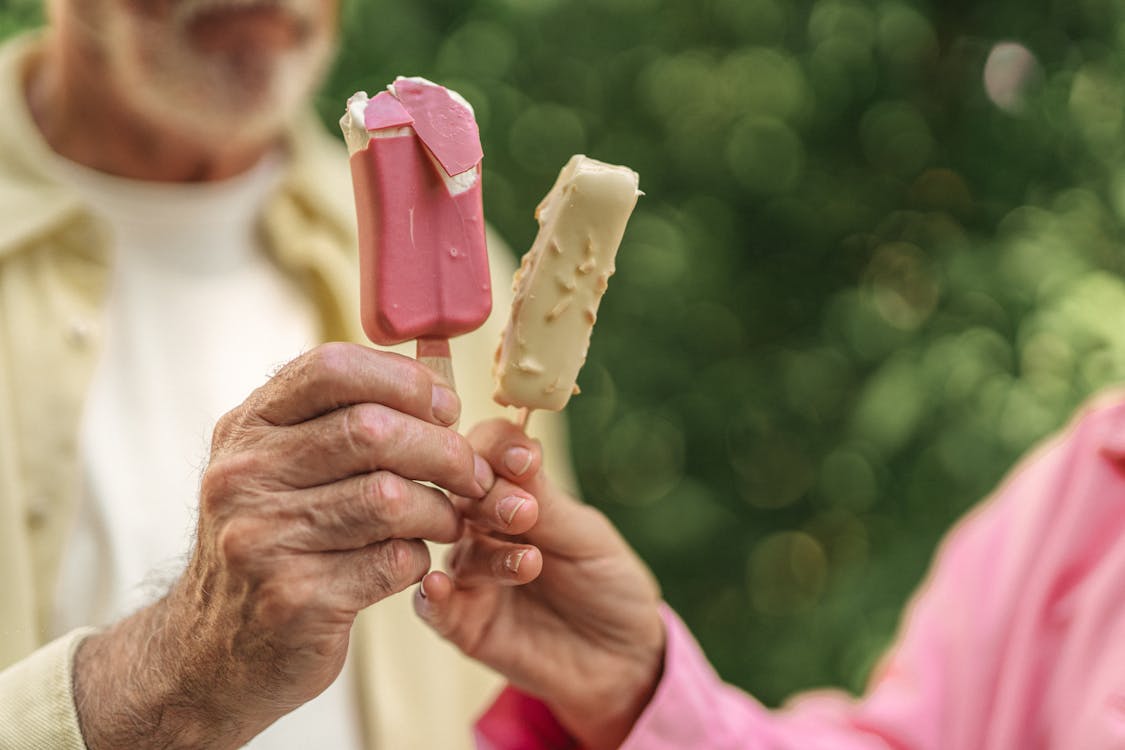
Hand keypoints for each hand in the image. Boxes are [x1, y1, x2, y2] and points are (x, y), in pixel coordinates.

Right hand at [72, 343, 485, 748]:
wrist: (212, 651)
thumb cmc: (271, 543)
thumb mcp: (276, 467)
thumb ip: (337, 420)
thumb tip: (435, 378)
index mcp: (246, 428)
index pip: (331, 368)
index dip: (405, 380)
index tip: (445, 408)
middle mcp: (244, 477)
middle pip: (373, 430)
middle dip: (444, 449)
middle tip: (473, 473)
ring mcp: (263, 539)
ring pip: (391, 497)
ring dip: (440, 510)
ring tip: (450, 521)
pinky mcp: (295, 599)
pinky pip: (394, 560)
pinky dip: (420, 558)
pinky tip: (413, 561)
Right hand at [415, 419, 664, 749]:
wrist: (623, 659)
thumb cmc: (608, 585)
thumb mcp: (587, 538)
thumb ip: (547, 501)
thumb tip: (518, 449)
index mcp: (513, 494)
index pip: (487, 453)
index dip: (499, 450)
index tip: (524, 461)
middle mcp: (481, 529)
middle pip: (462, 497)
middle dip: (489, 499)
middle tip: (524, 513)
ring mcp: (470, 576)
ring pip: (455, 551)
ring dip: (487, 554)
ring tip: (529, 563)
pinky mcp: (463, 624)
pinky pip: (433, 607)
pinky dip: (431, 595)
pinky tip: (438, 586)